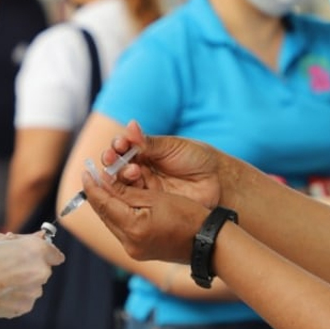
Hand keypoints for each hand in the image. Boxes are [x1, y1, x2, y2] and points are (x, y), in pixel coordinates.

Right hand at [0, 233, 64, 317]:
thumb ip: (23, 240)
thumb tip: (39, 237)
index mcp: (36, 250)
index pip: (55, 254)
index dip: (46, 254)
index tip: (40, 256)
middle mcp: (40, 271)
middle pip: (43, 270)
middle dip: (30, 269)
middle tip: (8, 267)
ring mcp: (34, 291)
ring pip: (34, 286)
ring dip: (22, 284)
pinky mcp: (25, 306)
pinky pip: (25, 300)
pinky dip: (15, 297)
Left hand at [80, 167, 211, 263]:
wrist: (209, 244)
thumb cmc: (189, 216)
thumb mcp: (157, 197)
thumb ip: (127, 191)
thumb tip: (103, 181)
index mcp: (134, 228)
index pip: (104, 204)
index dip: (93, 187)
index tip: (86, 172)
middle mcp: (129, 243)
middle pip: (105, 214)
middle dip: (97, 194)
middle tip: (91, 175)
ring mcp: (134, 250)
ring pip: (112, 222)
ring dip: (107, 204)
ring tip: (103, 185)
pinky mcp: (139, 252)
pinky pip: (121, 230)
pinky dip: (118, 214)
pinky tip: (118, 202)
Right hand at [100, 121, 225, 209]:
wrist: (217, 180)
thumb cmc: (196, 158)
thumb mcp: (172, 147)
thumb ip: (149, 142)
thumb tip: (130, 126)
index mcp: (144, 151)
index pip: (123, 148)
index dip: (118, 146)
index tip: (119, 144)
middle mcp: (140, 168)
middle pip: (118, 165)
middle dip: (113, 161)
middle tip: (113, 158)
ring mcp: (144, 185)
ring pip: (123, 182)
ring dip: (121, 176)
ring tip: (132, 171)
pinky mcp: (150, 202)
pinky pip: (134, 199)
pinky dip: (129, 193)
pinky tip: (132, 188)